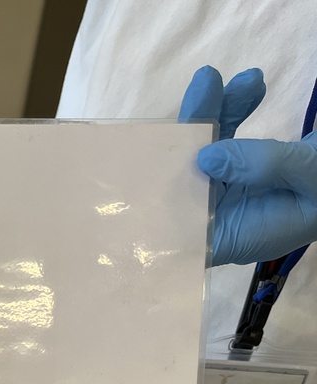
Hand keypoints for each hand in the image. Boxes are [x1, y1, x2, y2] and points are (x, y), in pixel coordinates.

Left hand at [179, 65, 316, 266]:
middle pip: (186, 182)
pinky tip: (247, 84)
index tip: (147, 176)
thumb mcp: (310, 179)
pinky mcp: (242, 167)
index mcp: (236, 238)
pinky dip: (232, 111)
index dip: (159, 210)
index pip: (182, 234)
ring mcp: (231, 191)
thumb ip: (265, 166)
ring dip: (208, 116)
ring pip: (205, 153)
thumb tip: (206, 155)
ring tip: (211, 79)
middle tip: (192, 99)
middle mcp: (224, 218)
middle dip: (182, 142)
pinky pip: (227, 138)